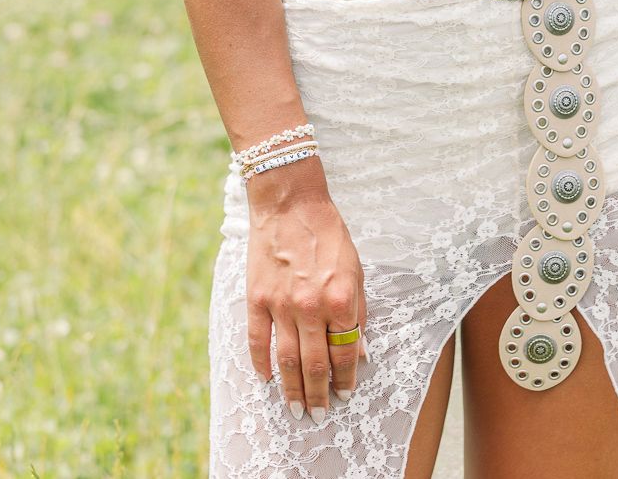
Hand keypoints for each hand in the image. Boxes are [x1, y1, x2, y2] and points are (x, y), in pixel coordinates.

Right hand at [245, 171, 366, 422]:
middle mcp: (311, 307)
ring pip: (286, 361)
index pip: (344, 353)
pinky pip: (257, 341)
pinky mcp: (257, 299)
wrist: (291, 204)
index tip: (345, 394)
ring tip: (296, 409)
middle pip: (315, 364)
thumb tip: (360, 351)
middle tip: (319, 414)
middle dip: (319, 394)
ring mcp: (281, 305)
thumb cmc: (328, 234)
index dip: (345, 379)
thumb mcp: (356, 270)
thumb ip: (358, 312)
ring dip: (292, 389)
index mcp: (340, 299)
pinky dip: (261, 364)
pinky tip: (266, 379)